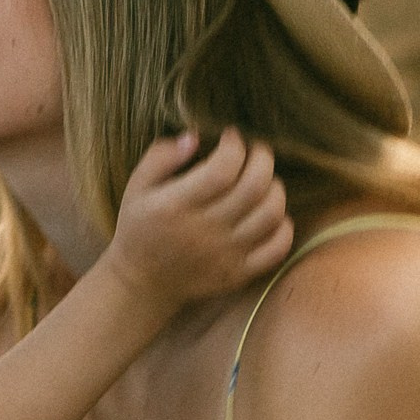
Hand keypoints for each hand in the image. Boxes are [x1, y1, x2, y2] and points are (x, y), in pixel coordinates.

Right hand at [109, 126, 287, 325]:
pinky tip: (269, 213)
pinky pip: (277, 248)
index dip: (234, 146)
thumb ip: (161, 157)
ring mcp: (225, 255)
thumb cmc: (140, 228)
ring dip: (274, 188)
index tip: (230, 137)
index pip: (221, 170)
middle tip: (255, 151)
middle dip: (262, 159)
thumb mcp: (136, 187)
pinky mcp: (239, 274)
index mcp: (176, 206)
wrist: (143, 283)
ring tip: (263, 180)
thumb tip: (195, 137)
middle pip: (254, 187)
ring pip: (271, 214)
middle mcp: (204, 231)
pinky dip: (283, 226)